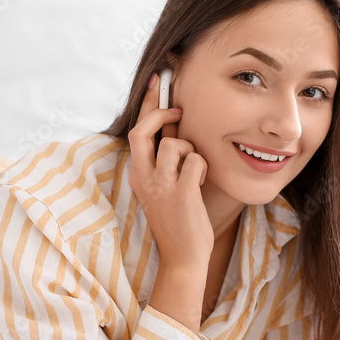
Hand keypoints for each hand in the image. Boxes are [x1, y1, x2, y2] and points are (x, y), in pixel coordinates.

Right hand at [127, 72, 214, 267]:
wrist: (183, 257)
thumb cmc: (178, 221)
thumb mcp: (163, 187)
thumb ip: (165, 159)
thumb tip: (174, 124)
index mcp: (137, 175)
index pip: (137, 131)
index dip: (148, 104)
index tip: (157, 81)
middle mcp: (144, 178)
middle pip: (143, 130)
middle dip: (161, 111)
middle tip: (179, 107)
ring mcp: (160, 185)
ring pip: (175, 144)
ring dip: (190, 151)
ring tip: (194, 171)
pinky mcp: (180, 193)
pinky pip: (195, 161)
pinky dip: (202, 168)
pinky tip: (201, 183)